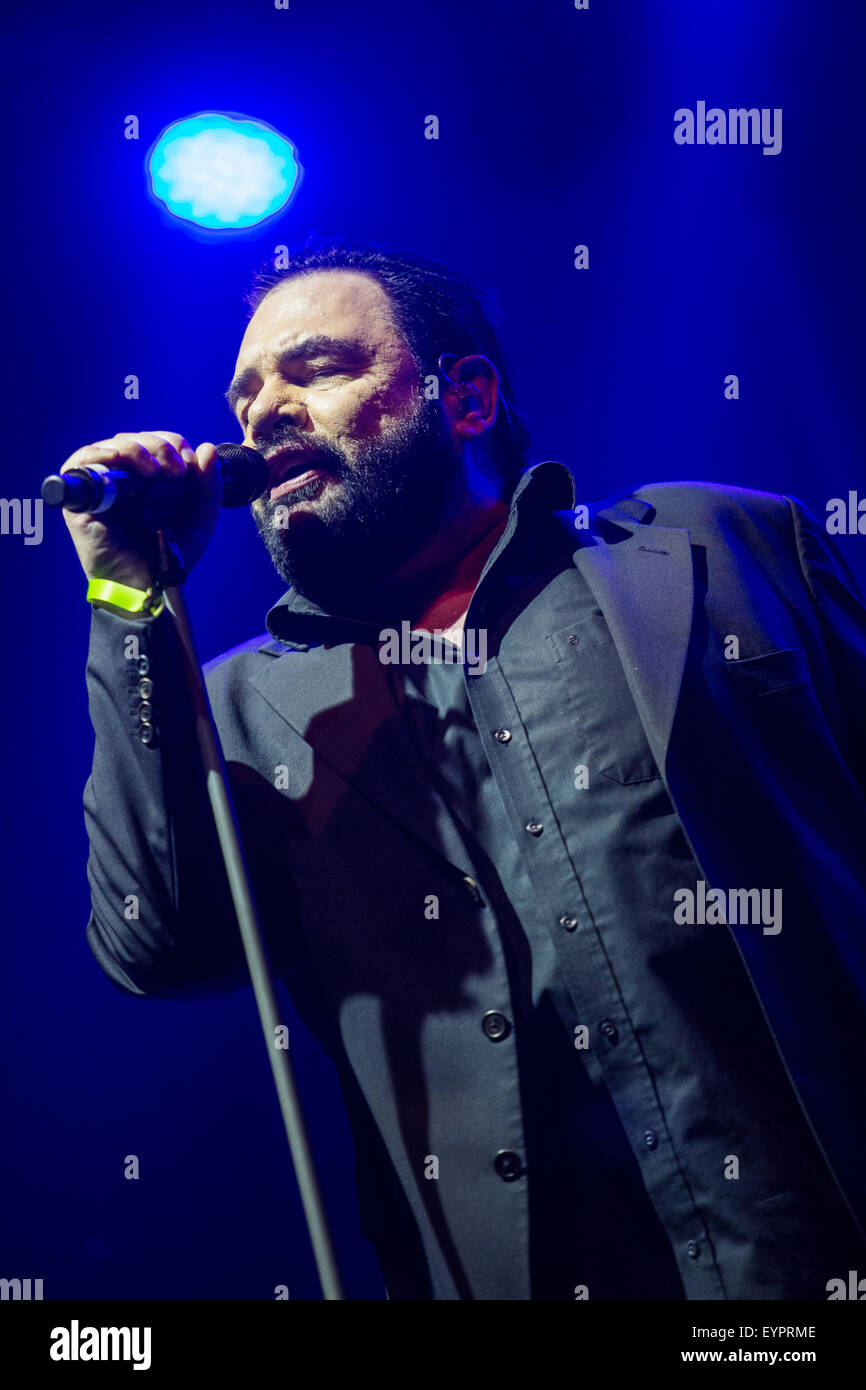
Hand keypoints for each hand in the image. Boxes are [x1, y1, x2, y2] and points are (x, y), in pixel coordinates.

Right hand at [59, 431, 222, 592]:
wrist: (149, 584)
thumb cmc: (170, 556)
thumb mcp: (199, 518)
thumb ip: (208, 486)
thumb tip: (207, 448)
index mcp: (150, 480)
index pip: (155, 442)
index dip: (171, 442)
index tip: (188, 463)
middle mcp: (125, 479)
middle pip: (135, 439)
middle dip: (159, 445)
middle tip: (177, 469)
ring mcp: (102, 487)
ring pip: (113, 445)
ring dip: (138, 448)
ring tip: (157, 470)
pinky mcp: (81, 498)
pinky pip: (83, 461)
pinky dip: (107, 455)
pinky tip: (130, 467)